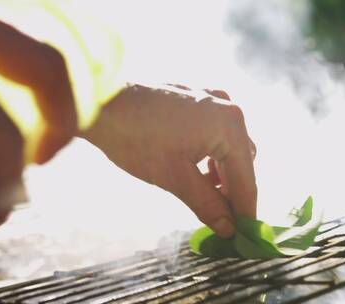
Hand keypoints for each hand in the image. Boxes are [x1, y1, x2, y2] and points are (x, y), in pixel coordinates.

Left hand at [82, 84, 256, 237]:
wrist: (99, 102)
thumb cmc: (135, 137)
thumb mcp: (174, 178)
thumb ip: (208, 204)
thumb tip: (228, 228)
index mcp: (229, 125)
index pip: (246, 179)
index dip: (245, 211)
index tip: (244, 235)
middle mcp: (227, 108)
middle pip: (242, 161)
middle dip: (233, 191)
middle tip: (223, 220)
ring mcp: (212, 99)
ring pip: (230, 147)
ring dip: (222, 174)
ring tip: (206, 197)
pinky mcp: (196, 99)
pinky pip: (216, 133)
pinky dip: (211, 156)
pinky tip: (196, 172)